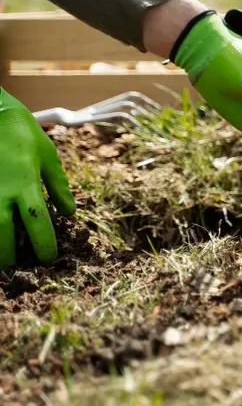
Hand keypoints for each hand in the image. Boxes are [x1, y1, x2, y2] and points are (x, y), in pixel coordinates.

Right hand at [0, 89, 75, 266]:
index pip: (37, 222)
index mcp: (24, 183)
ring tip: (1, 263)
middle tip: (18, 271)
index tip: (49, 258)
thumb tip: (70, 213)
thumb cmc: (23, 134)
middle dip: (9, 257)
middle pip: (2, 235)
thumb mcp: (48, 156)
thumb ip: (59, 186)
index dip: (44, 244)